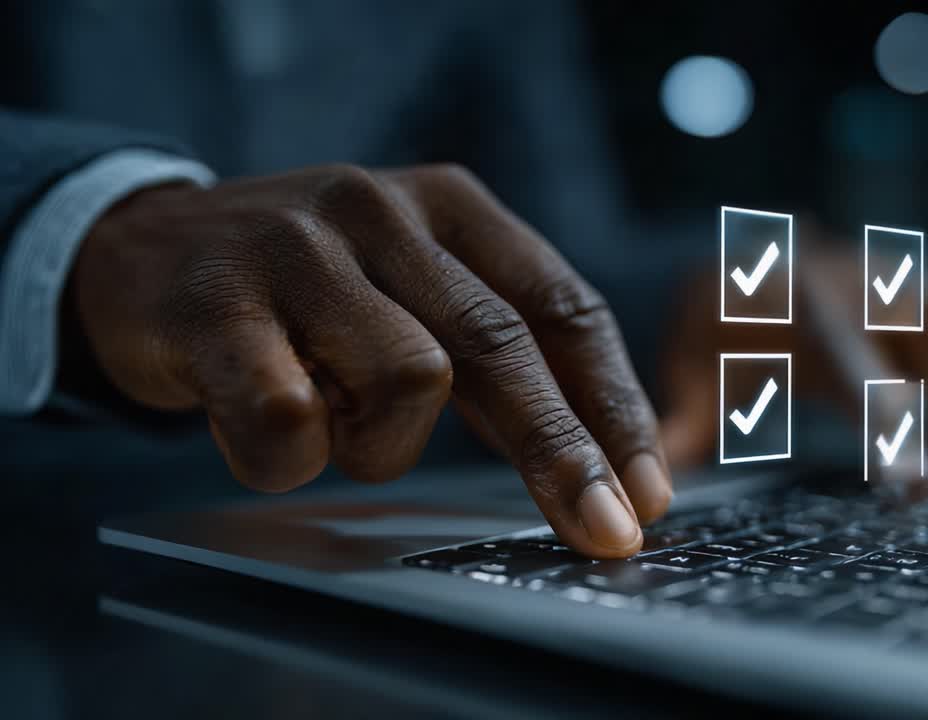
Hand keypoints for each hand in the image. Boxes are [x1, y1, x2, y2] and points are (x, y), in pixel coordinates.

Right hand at [72, 164, 670, 557]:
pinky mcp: (217, 301)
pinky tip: (264, 426)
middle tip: (604, 529)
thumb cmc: (307, 289)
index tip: (647, 486)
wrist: (144, 249)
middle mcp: (383, 212)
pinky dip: (291, 455)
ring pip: (403, 382)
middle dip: (561, 452)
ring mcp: (298, 249)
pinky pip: (291, 416)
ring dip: (378, 443)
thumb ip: (495, 353)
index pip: (562, 307)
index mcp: (451, 208)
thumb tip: (604, 458)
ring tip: (331, 420)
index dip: (613, 403)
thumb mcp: (411, 288)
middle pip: (501, 346)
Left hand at [660, 243, 927, 487]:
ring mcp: (915, 284)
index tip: (918, 483)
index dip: (892, 425)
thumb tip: (657, 482)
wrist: (751, 257)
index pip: (856, 368)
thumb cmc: (725, 327)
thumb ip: (686, 424)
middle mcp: (870, 288)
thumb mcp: (693, 369)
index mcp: (803, 310)